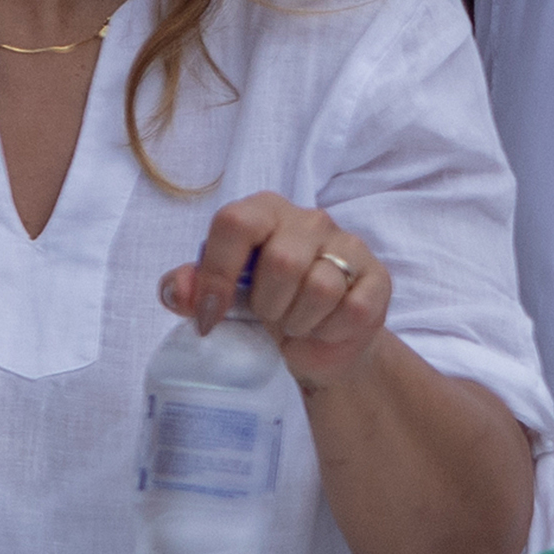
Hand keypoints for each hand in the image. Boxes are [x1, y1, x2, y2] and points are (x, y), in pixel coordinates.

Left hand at [161, 194, 396, 387]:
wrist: (323, 343)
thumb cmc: (268, 307)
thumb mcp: (222, 300)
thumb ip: (191, 290)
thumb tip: (176, 292)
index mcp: (265, 211)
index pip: (235, 223)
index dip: (217, 274)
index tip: (210, 316)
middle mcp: (309, 219)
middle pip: (281, 261)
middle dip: (268, 305)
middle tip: (270, 317)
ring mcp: (349, 244)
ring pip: (319, 288)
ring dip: (299, 322)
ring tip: (297, 323)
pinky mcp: (377, 277)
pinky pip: (351, 309)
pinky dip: (330, 332)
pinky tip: (325, 328)